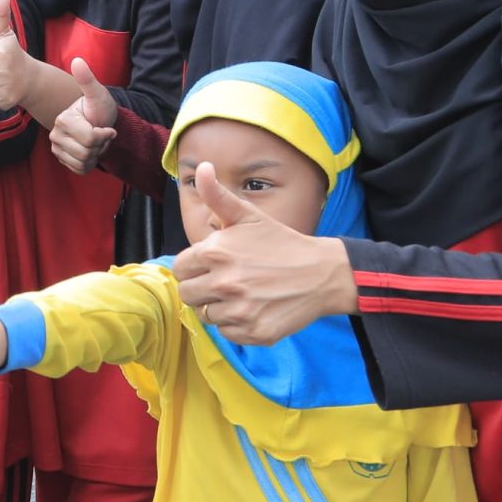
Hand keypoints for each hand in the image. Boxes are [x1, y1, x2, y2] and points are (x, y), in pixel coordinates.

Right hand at [48, 59, 118, 173]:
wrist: (99, 121)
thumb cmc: (99, 108)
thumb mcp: (97, 93)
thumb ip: (87, 79)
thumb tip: (77, 60)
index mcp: (63, 120)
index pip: (90, 139)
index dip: (104, 135)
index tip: (105, 127)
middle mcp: (55, 135)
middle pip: (87, 153)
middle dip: (100, 145)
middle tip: (100, 134)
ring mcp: (57, 148)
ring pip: (84, 163)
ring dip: (96, 154)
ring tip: (95, 142)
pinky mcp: (61, 159)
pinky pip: (80, 170)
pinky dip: (90, 163)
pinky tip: (90, 151)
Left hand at [170, 164, 357, 344]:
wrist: (321, 273)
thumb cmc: (280, 243)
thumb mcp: (248, 216)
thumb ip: (218, 196)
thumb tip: (202, 167)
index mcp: (216, 252)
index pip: (180, 269)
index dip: (193, 267)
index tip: (210, 266)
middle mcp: (224, 283)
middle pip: (188, 295)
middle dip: (201, 289)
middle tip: (223, 282)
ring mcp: (240, 310)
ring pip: (206, 316)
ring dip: (219, 307)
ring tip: (241, 295)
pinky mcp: (254, 332)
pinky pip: (227, 334)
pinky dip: (235, 325)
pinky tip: (252, 309)